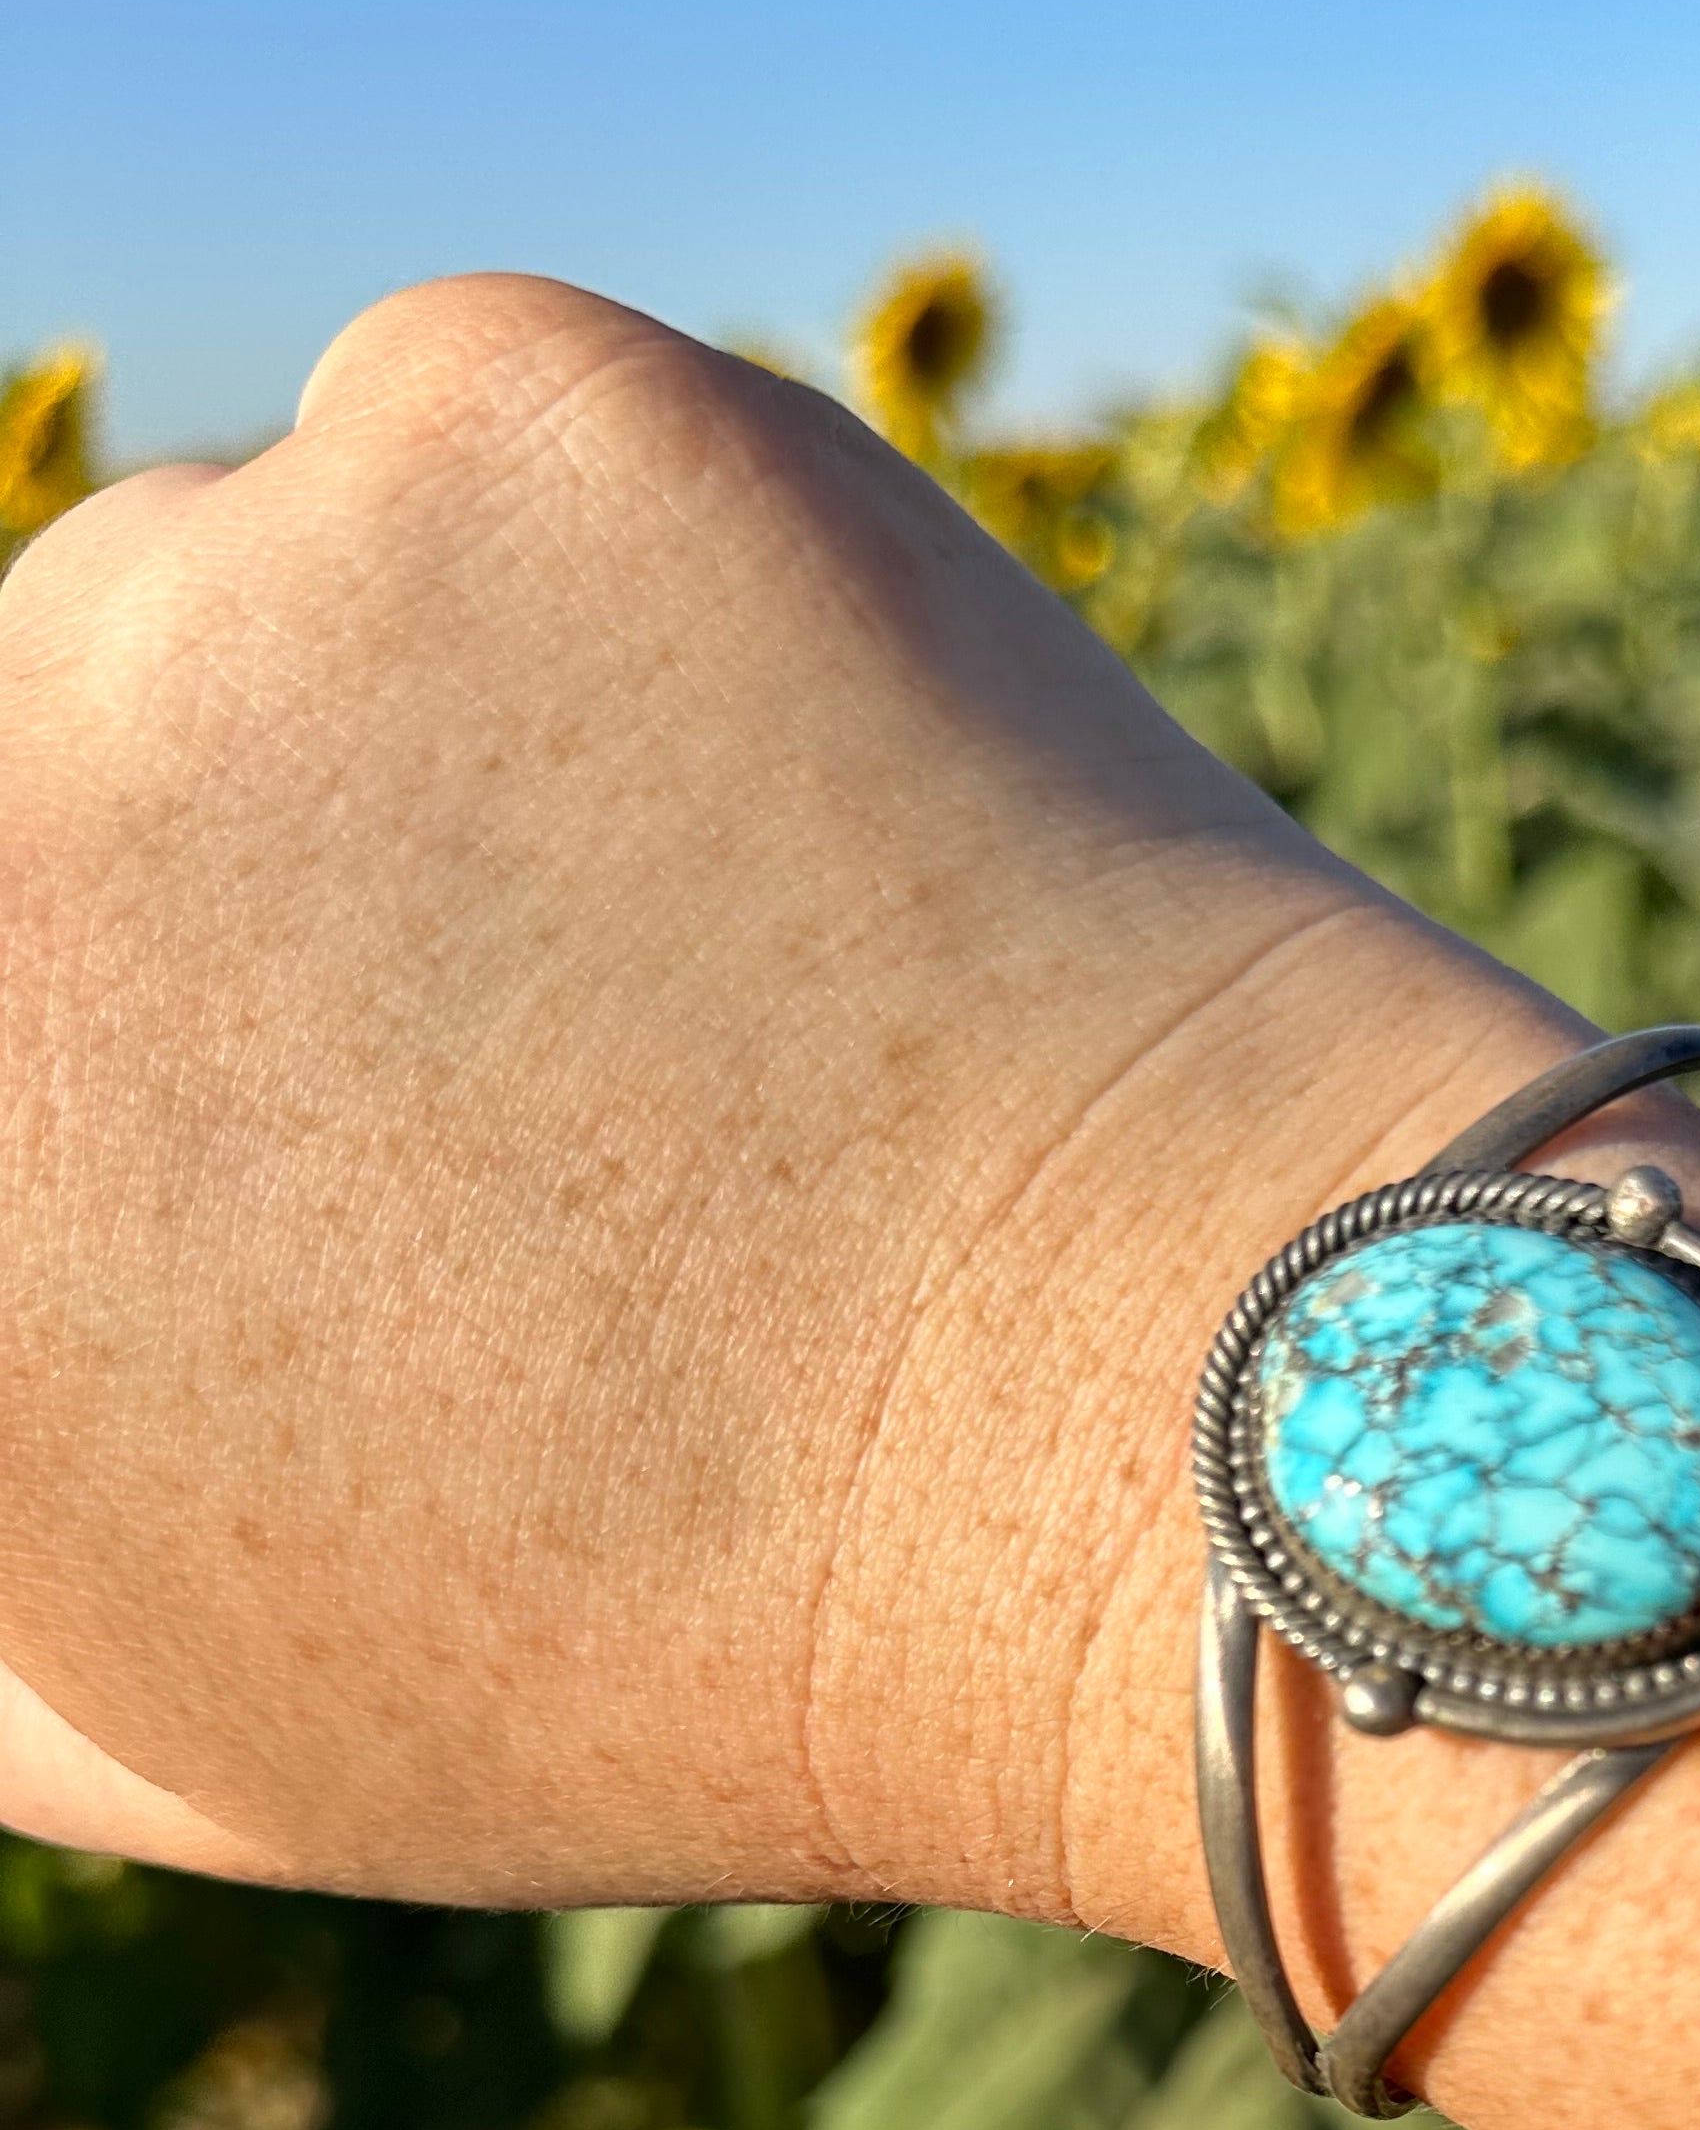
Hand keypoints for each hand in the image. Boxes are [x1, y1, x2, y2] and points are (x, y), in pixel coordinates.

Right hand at [0, 273, 1570, 1914]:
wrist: (1156, 1446)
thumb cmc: (700, 1653)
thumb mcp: (197, 1715)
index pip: (2, 992)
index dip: (146, 1061)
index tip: (305, 1121)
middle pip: (42, 755)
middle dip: (239, 884)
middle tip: (527, 1065)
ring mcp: (218, 594)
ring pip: (242, 583)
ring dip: (406, 730)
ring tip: (702, 978)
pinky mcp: (500, 413)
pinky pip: (468, 451)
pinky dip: (615, 598)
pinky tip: (804, 827)